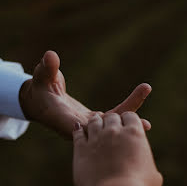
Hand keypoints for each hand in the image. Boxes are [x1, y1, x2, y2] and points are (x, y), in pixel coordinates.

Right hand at [19, 51, 151, 137]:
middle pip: (103, 129)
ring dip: (129, 116)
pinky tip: (142, 116)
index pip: (81, 127)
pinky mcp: (93, 120)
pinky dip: (125, 114)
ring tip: (148, 115)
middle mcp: (78, 126)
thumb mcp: (41, 78)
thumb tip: (50, 56)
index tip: (121, 128)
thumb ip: (47, 69)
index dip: (100, 129)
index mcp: (63, 119)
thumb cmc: (38, 89)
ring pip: (110, 124)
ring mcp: (87, 124)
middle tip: (146, 124)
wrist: (39, 101)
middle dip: (123, 125)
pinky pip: (112, 119)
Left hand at [72, 112, 162, 185]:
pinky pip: (78, 134)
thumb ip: (147, 166)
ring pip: (94, 122)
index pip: (130, 117)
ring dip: (95, 123)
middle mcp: (115, 132)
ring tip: (94, 124)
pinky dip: (78, 131)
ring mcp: (96, 139)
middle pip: (111, 117)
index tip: (127, 126)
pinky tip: (78, 130)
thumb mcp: (153, 176)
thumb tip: (147, 172)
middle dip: (112, 121)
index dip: (129, 121)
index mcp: (135, 133)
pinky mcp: (81, 149)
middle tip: (111, 126)